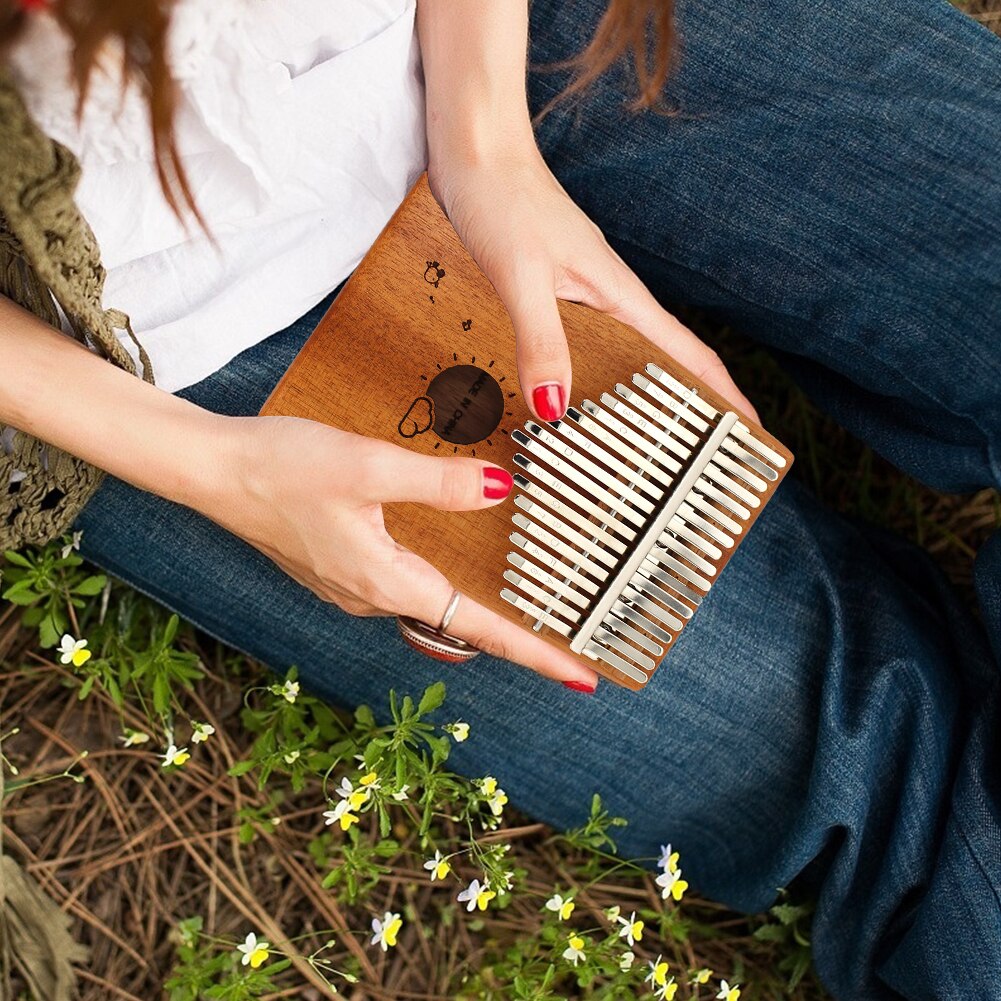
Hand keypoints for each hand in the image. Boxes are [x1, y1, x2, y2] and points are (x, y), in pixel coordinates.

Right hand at [206, 415, 600, 689]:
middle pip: (459, 624)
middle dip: (515, 634)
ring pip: (430, 602)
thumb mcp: (368, 466)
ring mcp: (352, 585)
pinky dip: (440, 580)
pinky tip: (452, 556)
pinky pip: (403, 583)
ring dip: (477, 605)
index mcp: (385, 581)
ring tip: (525, 597)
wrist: (211, 470)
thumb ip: (439, 483)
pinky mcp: (339, 567)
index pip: (477, 629)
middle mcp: (371, 595)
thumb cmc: (282, 468)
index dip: (535, 652)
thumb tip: (503, 491)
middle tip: (570, 637)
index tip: (582, 677)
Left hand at [427, 150, 757, 423]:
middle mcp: (609, 296)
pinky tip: (567, 394)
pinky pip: (585, 343)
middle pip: (664, 360)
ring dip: (637, 395)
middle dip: (689, 407)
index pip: (689, 353)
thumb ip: (541, 340)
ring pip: (624, 353)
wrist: (476, 146)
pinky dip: (590, 374)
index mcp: (620, 294)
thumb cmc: (501, 199)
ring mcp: (583, 291)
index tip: (753, 434)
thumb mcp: (521, 277)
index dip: (726, 396)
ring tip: (638, 444)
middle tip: (697, 458)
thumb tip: (554, 407)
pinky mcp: (553, 288)